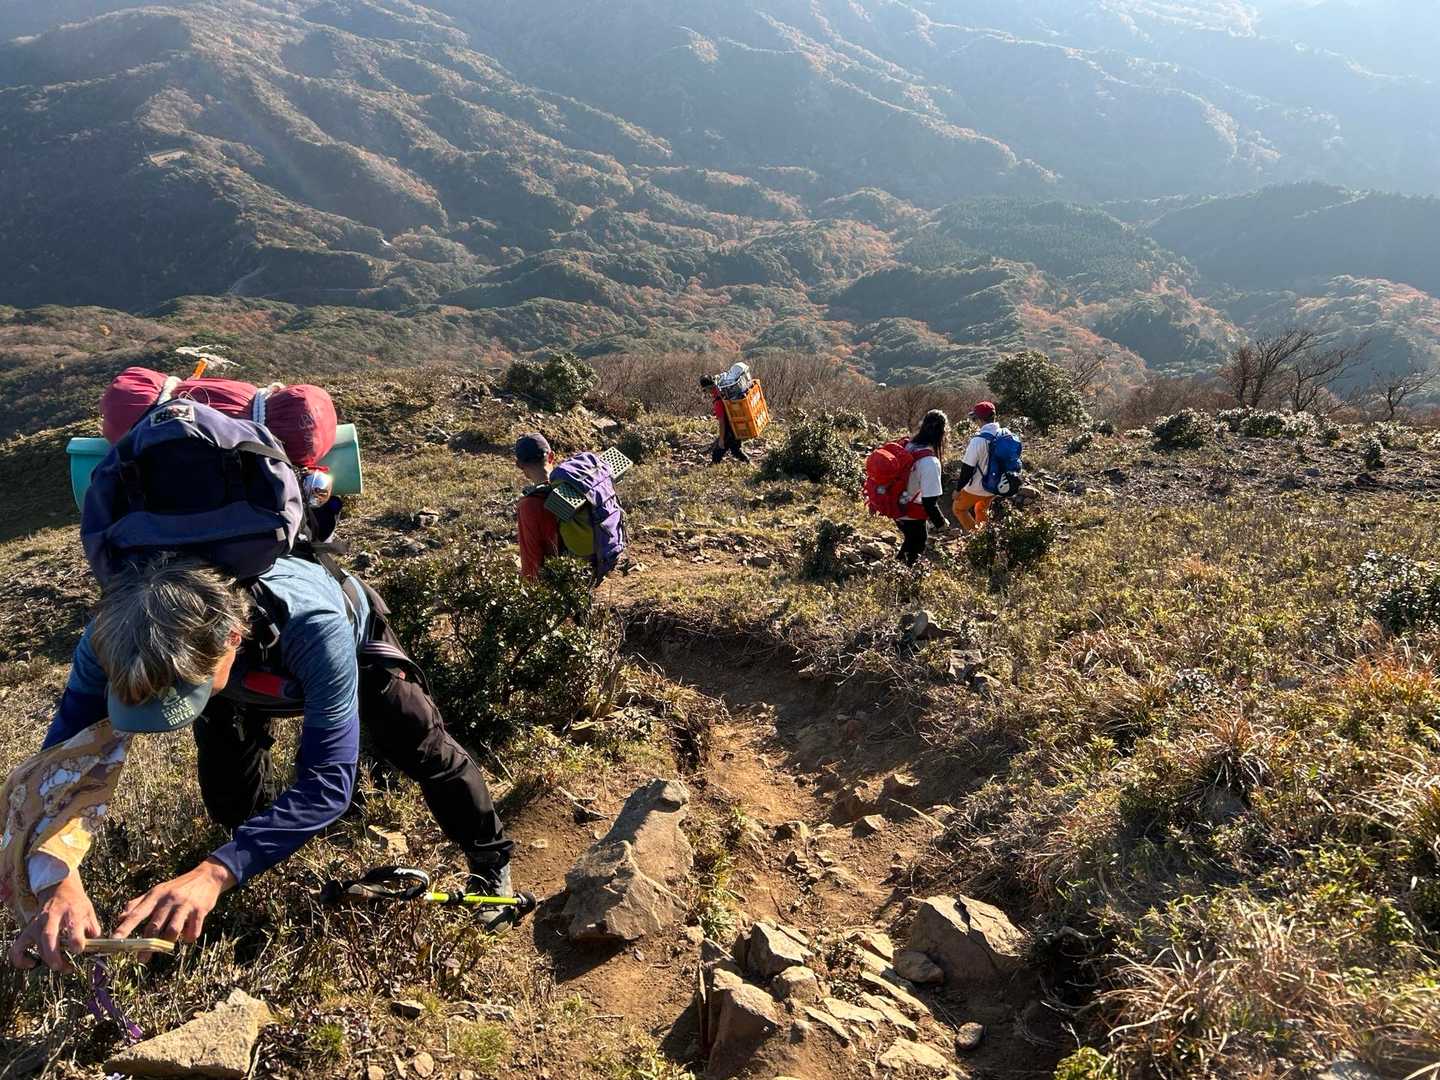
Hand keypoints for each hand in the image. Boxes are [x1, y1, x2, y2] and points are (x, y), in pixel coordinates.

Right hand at [9, 871, 100, 971]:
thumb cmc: (76, 904)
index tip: (79, 950)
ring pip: (36, 943)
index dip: (76, 941)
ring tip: (58, 967)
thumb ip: (93, 929)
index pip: (73, 926)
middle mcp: (52, 917)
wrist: (59, 890)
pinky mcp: (28, 930)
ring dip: (45, 959)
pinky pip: (17, 948)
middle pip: (49, 937)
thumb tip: (97, 947)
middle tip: (61, 967)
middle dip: (54, 955)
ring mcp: (37, 924)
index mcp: (71, 911)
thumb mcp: (89, 912)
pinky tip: (32, 963)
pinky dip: (20, 959)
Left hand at [114, 858, 235, 953]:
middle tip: (140, 959)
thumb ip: (138, 904)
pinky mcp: (200, 910)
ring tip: (166, 946)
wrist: (207, 876)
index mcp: (155, 896)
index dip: (124, 928)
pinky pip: (192, 932)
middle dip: (146, 946)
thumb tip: (120, 918)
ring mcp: (185, 905)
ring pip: (172, 931)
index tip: (113, 941)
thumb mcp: (157, 891)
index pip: (136, 914)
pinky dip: (188, 938)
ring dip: (168, 942)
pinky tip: (187, 935)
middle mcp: (168, 900)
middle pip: (154, 926)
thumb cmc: (178, 886)